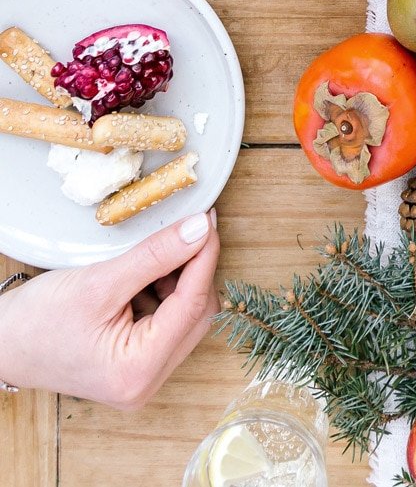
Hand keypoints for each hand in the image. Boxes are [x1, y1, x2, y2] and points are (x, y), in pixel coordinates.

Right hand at [0, 213, 219, 405]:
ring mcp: (142, 377)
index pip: (193, 305)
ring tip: (157, 253)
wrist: (2, 344)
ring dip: (180, 280)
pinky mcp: (136, 365)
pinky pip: (168, 324)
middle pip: (197, 315)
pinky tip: (146, 274)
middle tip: (188, 228)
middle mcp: (146, 382)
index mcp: (138, 371)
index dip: (205, 256)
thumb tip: (200, 228)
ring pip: (186, 318)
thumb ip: (155, 255)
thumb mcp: (100, 282)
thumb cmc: (38, 321)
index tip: (207, 219)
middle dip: (194, 269)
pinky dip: (166, 293)